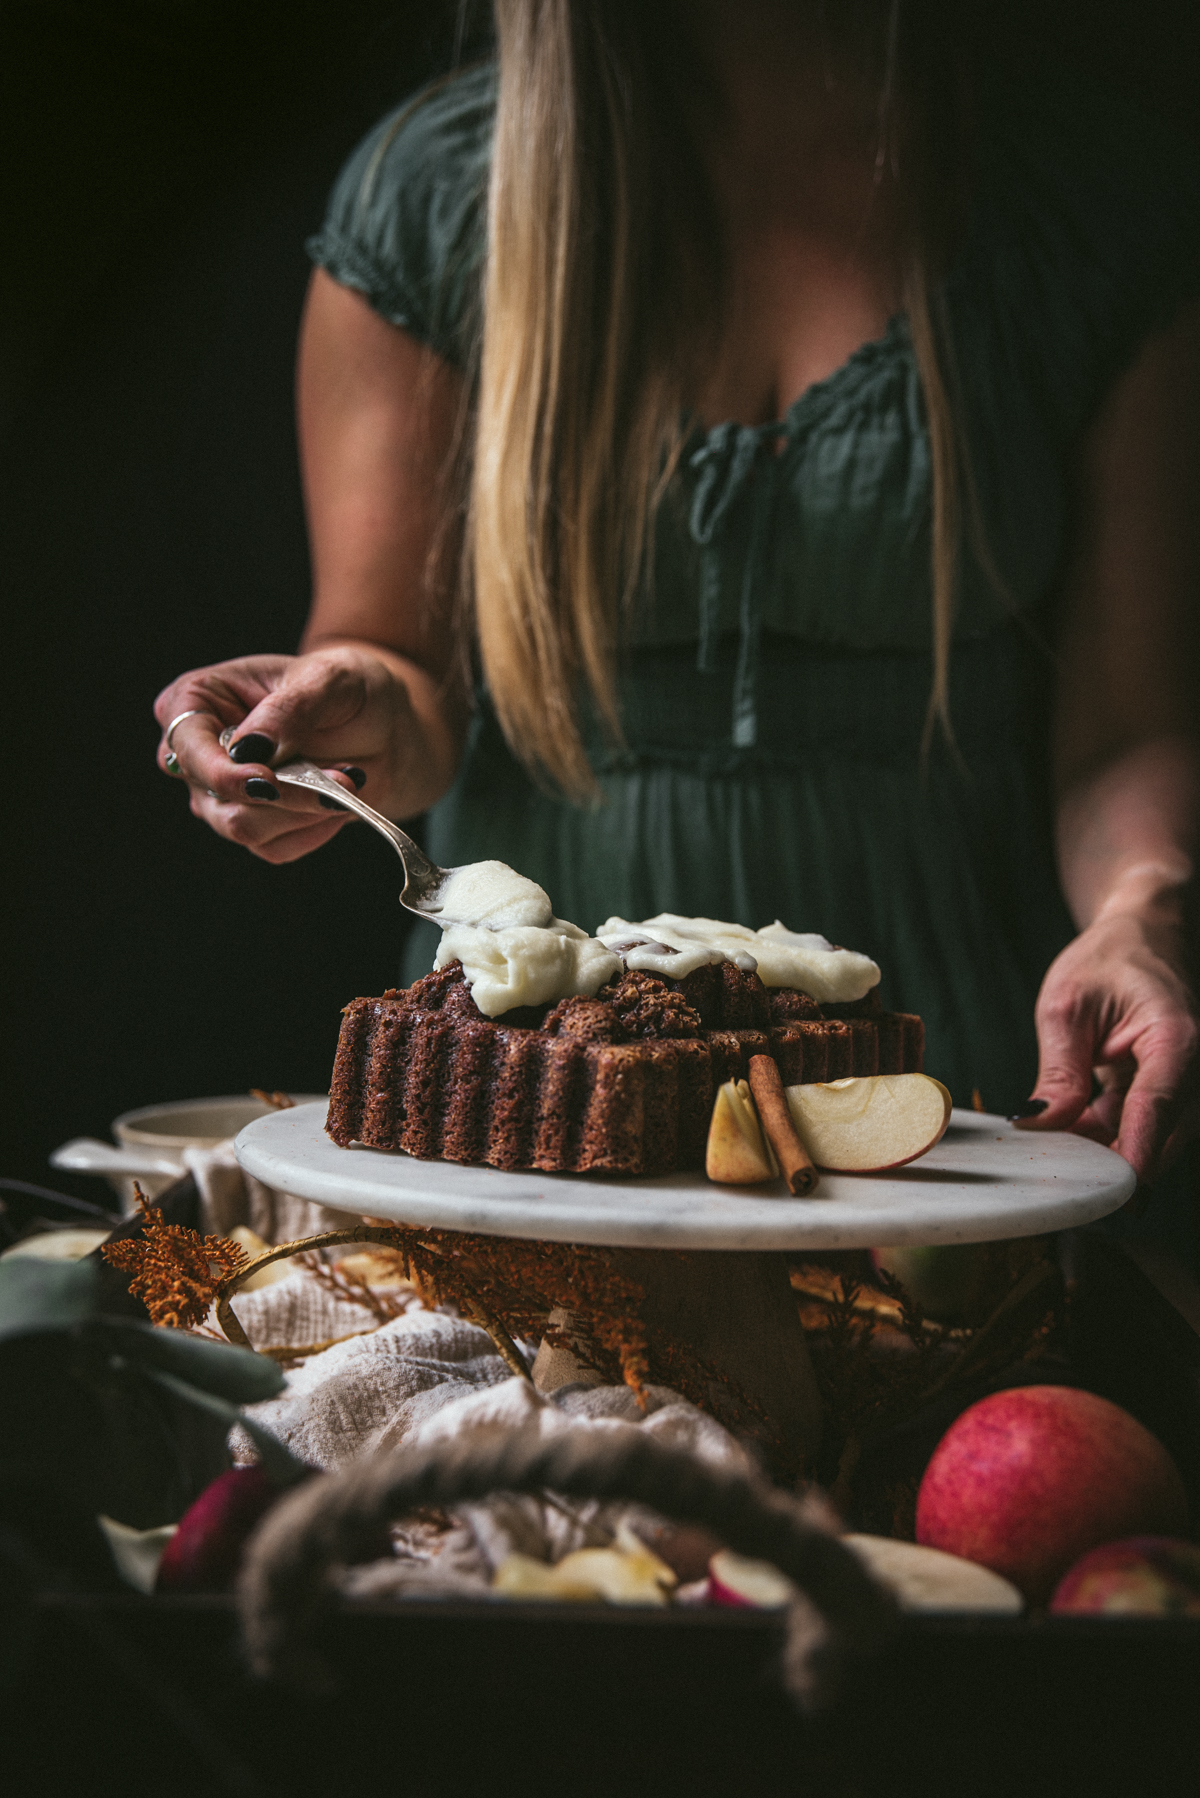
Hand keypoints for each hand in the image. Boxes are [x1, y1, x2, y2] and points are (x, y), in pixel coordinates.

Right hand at [153, 644, 430, 863]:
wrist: (383, 726)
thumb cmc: (346, 688)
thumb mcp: (327, 680)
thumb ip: (287, 711)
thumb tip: (248, 750)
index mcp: (198, 699)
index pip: (186, 746)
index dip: (221, 772)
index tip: (267, 781)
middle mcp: (200, 753)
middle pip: (214, 799)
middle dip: (281, 796)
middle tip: (340, 780)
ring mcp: (222, 796)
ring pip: (244, 829)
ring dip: (305, 810)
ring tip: (348, 779)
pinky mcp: (255, 827)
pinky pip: (276, 847)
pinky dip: (314, 827)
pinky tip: (337, 800)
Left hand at [1016, 903, 1198, 1180]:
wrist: (1141, 938)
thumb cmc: (1108, 958)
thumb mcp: (1066, 1007)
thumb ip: (1059, 1071)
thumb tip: (1039, 1124)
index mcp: (1176, 1036)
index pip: (1158, 1105)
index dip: (1136, 1151)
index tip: (1117, 1191)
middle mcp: (1192, 1065)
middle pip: (1162, 1134)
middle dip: (1114, 1162)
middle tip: (1059, 1180)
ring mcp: (1183, 1082)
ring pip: (1151, 1138)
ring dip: (1106, 1151)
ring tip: (1053, 1154)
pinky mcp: (1167, 1092)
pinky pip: (1139, 1128)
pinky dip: (1104, 1137)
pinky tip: (1067, 1137)